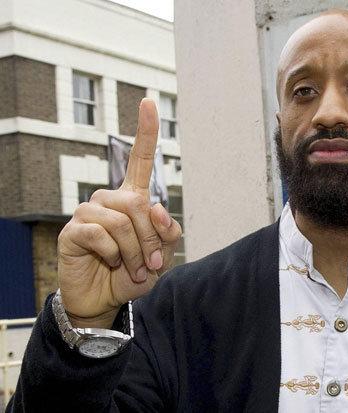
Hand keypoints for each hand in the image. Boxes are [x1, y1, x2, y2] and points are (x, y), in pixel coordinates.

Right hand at [57, 99, 181, 328]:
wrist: (107, 299)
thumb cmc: (134, 272)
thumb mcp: (162, 254)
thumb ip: (167, 232)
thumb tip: (158, 208)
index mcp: (133, 199)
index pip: (140, 160)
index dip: (145, 132)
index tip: (148, 102)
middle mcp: (109, 199)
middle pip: (139, 203)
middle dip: (151, 238)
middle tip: (150, 263)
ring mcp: (89, 212)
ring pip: (122, 220)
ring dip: (134, 250)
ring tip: (131, 267)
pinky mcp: (74, 229)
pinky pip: (101, 233)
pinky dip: (114, 253)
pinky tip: (109, 261)